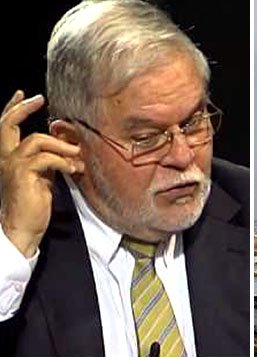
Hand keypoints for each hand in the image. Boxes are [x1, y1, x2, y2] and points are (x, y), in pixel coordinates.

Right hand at [0, 90, 83, 256]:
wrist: (22, 228)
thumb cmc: (33, 204)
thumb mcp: (42, 176)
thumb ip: (48, 159)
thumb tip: (67, 146)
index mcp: (9, 158)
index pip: (6, 127)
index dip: (14, 109)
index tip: (27, 96)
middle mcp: (6, 159)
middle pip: (7, 124)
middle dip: (23, 108)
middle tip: (39, 99)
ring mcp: (12, 166)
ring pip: (36, 140)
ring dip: (61, 145)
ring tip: (76, 157)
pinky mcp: (23, 175)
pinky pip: (46, 158)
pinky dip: (63, 162)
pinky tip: (74, 170)